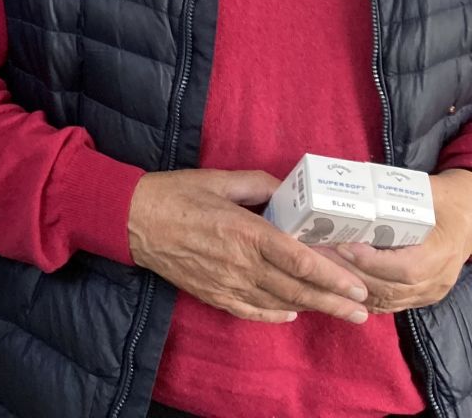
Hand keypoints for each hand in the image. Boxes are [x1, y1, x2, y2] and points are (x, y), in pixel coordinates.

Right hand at [127, 168, 369, 324]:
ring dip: (312, 309)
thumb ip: (257, 184)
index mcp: (245, 232)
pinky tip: (290, 314)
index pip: (299, 260)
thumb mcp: (217, 180)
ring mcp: (226, 282)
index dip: (332, 276)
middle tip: (364, 311)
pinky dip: (274, 315)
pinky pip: (249, 311)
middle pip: (297, 289)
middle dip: (334, 301)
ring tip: (340, 315)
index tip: (357, 285)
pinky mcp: (211, 293)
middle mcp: (240, 263)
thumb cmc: (173, 194)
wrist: (130, 219)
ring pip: (278, 302)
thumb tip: (287, 191)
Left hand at [329, 169, 471, 313]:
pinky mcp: (419, 298)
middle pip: (390, 288)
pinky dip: (359, 296)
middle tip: (317, 256)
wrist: (466, 220)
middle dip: (349, 274)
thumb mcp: (424, 193)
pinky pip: (387, 304)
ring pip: (385, 300)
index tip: (343, 246)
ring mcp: (429, 292)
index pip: (406, 269)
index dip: (372, 262)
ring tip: (319, 268)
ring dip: (349, 287)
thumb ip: (391, 194)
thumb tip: (350, 183)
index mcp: (442, 251)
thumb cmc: (440, 202)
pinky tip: (335, 283)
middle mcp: (437, 279)